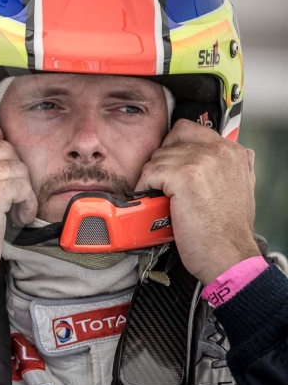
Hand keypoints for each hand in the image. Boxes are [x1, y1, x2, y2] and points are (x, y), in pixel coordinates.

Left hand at [135, 119, 260, 284]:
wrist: (227, 255)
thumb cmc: (227, 230)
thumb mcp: (240, 188)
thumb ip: (229, 166)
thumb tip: (224, 152)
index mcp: (231, 151)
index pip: (186, 129)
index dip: (171, 146)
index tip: (166, 165)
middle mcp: (218, 151)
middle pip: (167, 146)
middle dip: (160, 167)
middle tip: (162, 188)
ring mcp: (201, 161)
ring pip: (156, 160)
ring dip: (153, 180)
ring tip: (162, 199)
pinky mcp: (184, 175)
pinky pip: (149, 174)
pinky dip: (144, 189)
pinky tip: (155, 203)